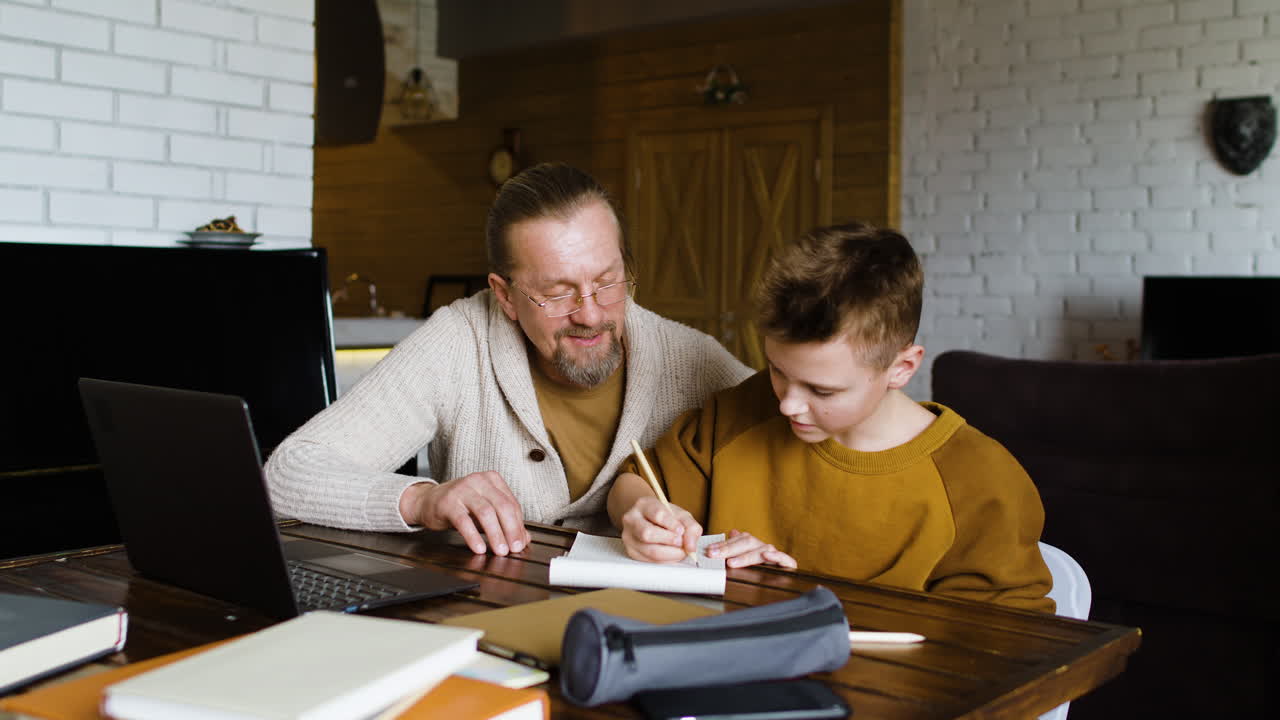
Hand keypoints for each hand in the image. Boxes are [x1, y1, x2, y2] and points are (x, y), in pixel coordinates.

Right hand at [402, 472, 529, 555]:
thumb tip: (524, 539)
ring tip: (500, 550)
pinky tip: (479, 548)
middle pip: (502, 506)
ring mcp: (462, 490)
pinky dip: (473, 536)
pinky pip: (464, 521)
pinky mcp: (448, 503)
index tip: (521, 543)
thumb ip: (505, 523)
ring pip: (486, 512)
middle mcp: (479, 481)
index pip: (512, 503)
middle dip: (511, 529)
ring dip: (495, 534)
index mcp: (492, 480)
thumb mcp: (486, 511)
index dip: (519, 525)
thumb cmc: (461, 506)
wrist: (429, 501)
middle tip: (514, 548)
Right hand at [620, 496, 702, 562]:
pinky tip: (671, 555)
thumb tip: (690, 547)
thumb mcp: (680, 515)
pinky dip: (665, 561)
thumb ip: (690, 527)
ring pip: (649, 551)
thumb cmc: (665, 517)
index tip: (681, 531)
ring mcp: (629, 537)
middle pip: (647, 534)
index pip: (657, 514)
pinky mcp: (631, 552)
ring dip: (670, 554)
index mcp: (644, 505)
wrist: (649, 520)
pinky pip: (649, 561)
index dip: (671, 524)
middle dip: (669, 541)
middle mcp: (631, 520)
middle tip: (681, 543)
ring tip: (679, 551)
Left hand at [705, 529, 796, 568]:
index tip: (710, 550)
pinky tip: (767, 555)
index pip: (738, 539)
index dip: (724, 544)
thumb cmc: (758, 571)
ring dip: (746, 556)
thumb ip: (732, 549)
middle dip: (729, 548)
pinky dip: (777, 556)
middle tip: (714, 555)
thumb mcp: (741, 560)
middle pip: (748, 542)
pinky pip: (785, 559)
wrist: (780, 586)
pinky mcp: (788, 565)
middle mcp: (764, 547)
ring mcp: (775, 555)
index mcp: (753, 545)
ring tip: (732, 562)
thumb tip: (723, 536)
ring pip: (763, 550)